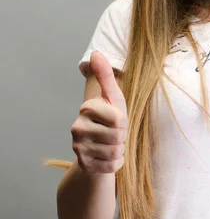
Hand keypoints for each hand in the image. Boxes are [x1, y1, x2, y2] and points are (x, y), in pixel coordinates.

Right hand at [71, 51, 127, 173]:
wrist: (101, 147)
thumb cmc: (111, 118)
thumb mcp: (113, 96)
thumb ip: (106, 75)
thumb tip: (96, 53)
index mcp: (86, 108)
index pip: (118, 118)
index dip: (123, 120)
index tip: (117, 119)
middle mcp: (77, 128)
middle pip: (118, 136)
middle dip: (122, 136)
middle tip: (115, 133)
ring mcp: (78, 148)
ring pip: (115, 151)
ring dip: (119, 149)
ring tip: (111, 144)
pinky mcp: (84, 165)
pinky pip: (112, 166)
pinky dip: (115, 163)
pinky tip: (107, 156)